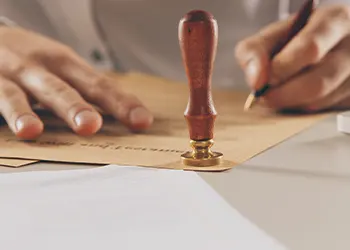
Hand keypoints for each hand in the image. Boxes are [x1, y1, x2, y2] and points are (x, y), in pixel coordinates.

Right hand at [0, 26, 152, 138]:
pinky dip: (8, 114)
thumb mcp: (63, 68)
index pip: (100, 85)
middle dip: (77, 107)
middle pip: (64, 88)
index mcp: (67, 65)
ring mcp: (12, 75)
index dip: (121, 103)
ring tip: (39, 130)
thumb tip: (125, 115)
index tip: (141, 121)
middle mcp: (42, 67)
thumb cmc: (35, 60)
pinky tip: (17, 130)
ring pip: (23, 93)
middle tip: (92, 126)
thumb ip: (86, 90)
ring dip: (33, 111)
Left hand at [235, 4, 349, 111]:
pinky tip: (297, 96)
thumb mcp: (271, 36)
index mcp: (333, 22)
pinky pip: (324, 111)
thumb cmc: (294, 40)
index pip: (310, 49)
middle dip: (283, 94)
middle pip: (318, 83)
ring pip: (320, 101)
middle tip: (265, 96)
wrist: (320, 46)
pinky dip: (303, 108)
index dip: (282, 68)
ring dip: (291, 103)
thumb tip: (256, 82)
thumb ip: (254, 52)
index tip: (264, 79)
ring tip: (280, 91)